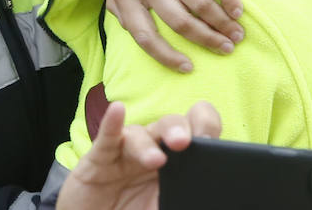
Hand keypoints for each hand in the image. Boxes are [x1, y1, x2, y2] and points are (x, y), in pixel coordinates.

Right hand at [56, 101, 221, 209]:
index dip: (204, 128)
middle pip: (168, 126)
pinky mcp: (99, 158)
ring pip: (139, 134)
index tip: (212, 145)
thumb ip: (185, 202)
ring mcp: (125, 152)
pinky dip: (112, 123)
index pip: (195, 131)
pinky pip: (107, 138)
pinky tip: (117, 110)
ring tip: (155, 160)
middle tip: (183, 143)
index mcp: (176, 162)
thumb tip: (208, 201)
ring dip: (147, 144)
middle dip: (178, 128)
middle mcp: (153, 149)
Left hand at [108, 0, 243, 72]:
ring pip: (199, 6)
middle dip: (206, 40)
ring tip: (236, 34)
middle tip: (225, 49)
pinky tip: (238, 10)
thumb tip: (132, 33)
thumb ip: (120, 1)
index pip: (143, 34)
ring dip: (222, 24)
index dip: (166, 56)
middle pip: (179, 23)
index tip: (188, 67)